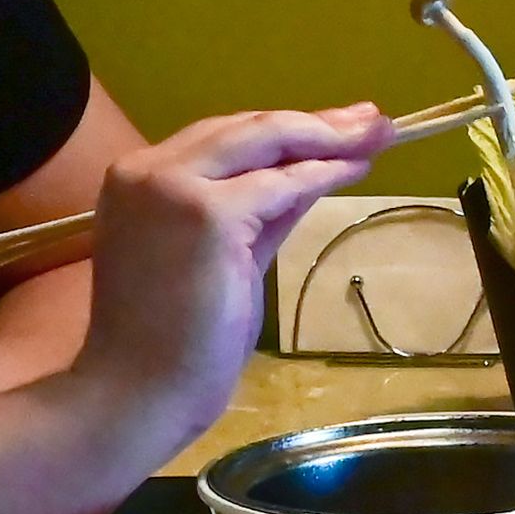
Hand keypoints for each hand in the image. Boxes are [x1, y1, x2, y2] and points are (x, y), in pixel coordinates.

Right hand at [68, 103, 388, 455]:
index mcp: (138, 181)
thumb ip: (258, 215)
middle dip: (316, 122)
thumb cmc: (170, 343)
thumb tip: (309, 176)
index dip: (284, 131)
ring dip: (329, 136)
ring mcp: (174, 187)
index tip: (335, 127)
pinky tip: (355, 167)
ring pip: (266, 141)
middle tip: (373, 119)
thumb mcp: (220, 258)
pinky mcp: (210, 214)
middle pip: (246, 128)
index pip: (222, 140)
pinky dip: (324, 173)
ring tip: (378, 132)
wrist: (137, 394)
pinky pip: (282, 185)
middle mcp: (148, 171)